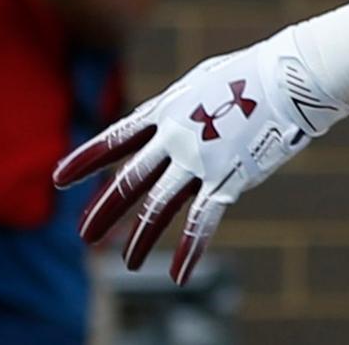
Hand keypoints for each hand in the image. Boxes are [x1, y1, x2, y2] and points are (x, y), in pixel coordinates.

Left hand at [56, 24, 348, 280]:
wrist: (289, 77)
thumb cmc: (254, 73)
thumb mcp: (204, 81)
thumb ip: (182, 105)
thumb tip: (170, 118)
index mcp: (166, 110)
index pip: (115, 139)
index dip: (84, 160)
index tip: (58, 178)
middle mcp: (174, 137)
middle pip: (128, 180)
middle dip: (104, 210)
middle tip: (84, 235)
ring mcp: (198, 160)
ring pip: (158, 207)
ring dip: (141, 239)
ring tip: (129, 264)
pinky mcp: (227, 179)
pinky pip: (202, 221)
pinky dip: (192, 250)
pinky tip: (180, 275)